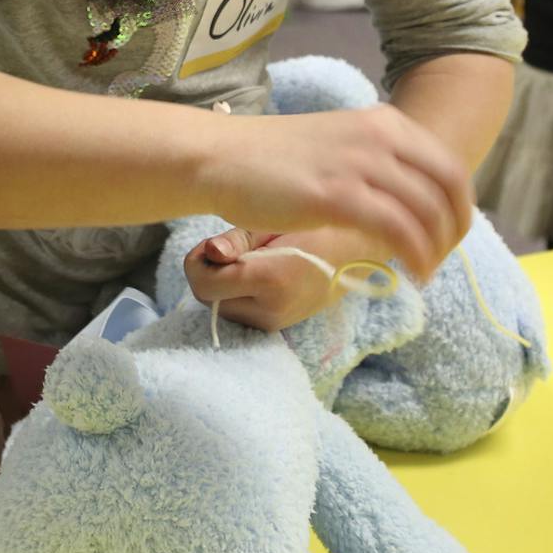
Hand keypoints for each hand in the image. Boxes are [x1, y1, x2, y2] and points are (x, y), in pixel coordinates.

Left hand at [184, 226, 383, 331]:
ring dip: (221, 285)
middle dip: (208, 273)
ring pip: (219, 308)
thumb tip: (208, 254)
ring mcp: (274, 323)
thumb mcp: (271, 224)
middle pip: (207, 299)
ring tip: (249, 261)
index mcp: (270, 278)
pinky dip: (236, 295)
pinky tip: (256, 277)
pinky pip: (238, 312)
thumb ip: (235, 241)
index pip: (205, 285)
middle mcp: (270, 309)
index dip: (197, 264)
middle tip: (230, 249)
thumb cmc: (312, 226)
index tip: (211, 246)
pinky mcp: (276, 328)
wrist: (355, 252)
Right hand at [193, 104, 471, 280]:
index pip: (448, 166)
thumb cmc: (272, 158)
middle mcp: (379, 136)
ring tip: (424, 273)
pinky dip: (414, 255)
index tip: (448, 235)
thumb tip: (407, 201)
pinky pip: (397, 228)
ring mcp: (359, 163)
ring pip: (427, 211)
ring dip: (435, 249)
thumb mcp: (338, 145)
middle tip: (442, 258)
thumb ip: (375, 163)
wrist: (221, 157)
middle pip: (448, 187)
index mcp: (383, 122)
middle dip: (454, 229)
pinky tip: (409, 274)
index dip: (459, 206)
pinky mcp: (337, 195)